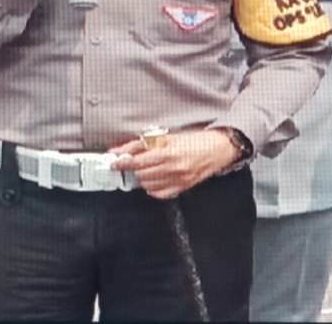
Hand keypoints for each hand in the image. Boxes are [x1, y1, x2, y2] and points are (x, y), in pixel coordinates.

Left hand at [110, 129, 240, 199]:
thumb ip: (143, 144)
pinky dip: (152, 188)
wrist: (218, 149)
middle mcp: (172, 168)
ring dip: (142, 177)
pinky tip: (154, 179)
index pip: (137, 161)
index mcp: (167, 152)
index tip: (114, 163)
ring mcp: (178, 180)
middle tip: (131, 163)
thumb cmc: (195, 140)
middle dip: (133, 168)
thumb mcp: (167, 137)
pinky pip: (160, 193)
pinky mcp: (183, 188)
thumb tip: (122, 150)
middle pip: (141, 174)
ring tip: (145, 168)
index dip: (122, 162)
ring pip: (148, 185)